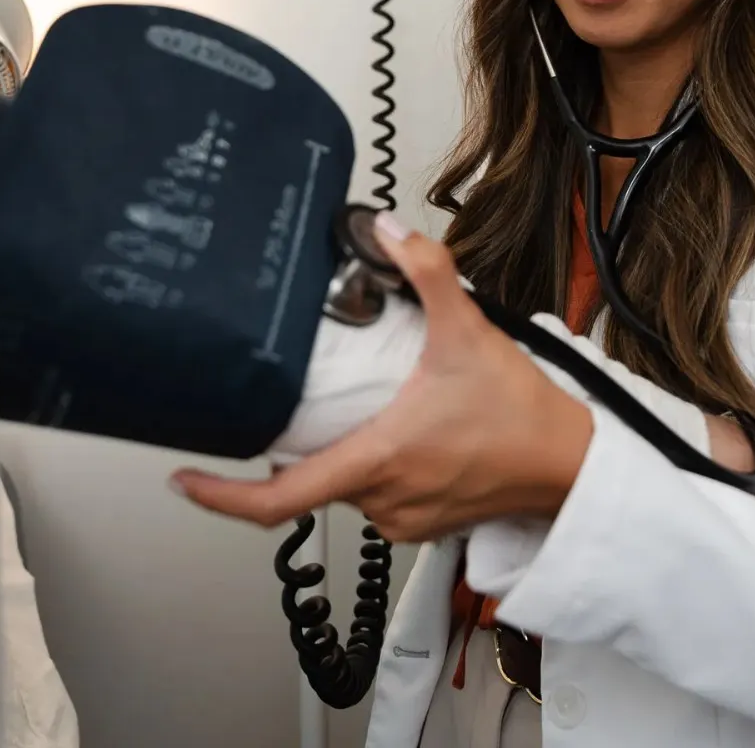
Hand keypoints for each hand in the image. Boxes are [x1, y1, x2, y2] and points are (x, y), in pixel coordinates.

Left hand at [171, 218, 593, 540]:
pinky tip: (404, 433)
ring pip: (348, 486)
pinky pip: (379, 496)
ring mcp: (403, 517)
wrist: (569, 462)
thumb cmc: (521, 413)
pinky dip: (378, 466)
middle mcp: (382, 499)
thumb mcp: (468, 330)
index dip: (221, 496)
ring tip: (373, 408)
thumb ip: (428, 272)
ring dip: (347, 450)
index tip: (186, 480)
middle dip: (305, 441)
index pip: (276, 501)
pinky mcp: (424, 523)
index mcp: (376, 459)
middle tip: (316, 400)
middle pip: (312, 478)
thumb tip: (388, 230)